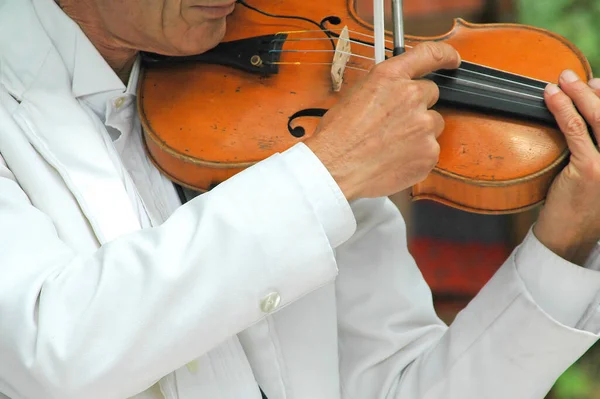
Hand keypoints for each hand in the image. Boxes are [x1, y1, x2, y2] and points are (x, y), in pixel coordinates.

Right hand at [304, 42, 460, 200]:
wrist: (335, 167)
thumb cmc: (338, 136)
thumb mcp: (355, 95)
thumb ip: (384, 88)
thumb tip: (394, 91)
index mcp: (390, 77)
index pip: (429, 55)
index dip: (444, 55)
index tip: (451, 59)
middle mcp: (411, 96)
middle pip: (431, 93)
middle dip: (417, 105)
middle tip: (395, 122)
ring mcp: (423, 125)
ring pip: (432, 124)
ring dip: (418, 131)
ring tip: (391, 145)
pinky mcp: (429, 152)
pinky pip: (430, 150)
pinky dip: (417, 155)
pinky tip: (394, 159)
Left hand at [533, 71, 599, 264]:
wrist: (569, 239)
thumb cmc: (579, 207)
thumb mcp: (597, 175)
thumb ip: (597, 150)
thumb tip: (583, 115)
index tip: (598, 83)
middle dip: (596, 90)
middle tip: (575, 75)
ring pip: (599, 117)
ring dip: (578, 93)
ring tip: (562, 79)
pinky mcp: (592, 170)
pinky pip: (576, 130)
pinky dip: (563, 108)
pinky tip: (551, 96)